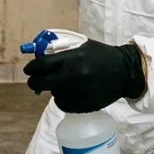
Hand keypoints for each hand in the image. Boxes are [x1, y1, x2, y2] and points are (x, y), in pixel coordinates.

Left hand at [23, 39, 146, 112]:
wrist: (125, 72)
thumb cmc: (102, 56)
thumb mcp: (83, 48)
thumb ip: (64, 54)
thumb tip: (43, 59)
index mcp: (71, 58)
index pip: (41, 65)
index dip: (31, 68)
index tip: (28, 70)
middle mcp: (72, 75)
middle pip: (41, 83)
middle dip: (34, 82)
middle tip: (34, 82)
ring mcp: (77, 91)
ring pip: (53, 95)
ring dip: (54, 91)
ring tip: (63, 86)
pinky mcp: (84, 104)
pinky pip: (64, 105)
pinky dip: (64, 101)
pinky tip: (71, 94)